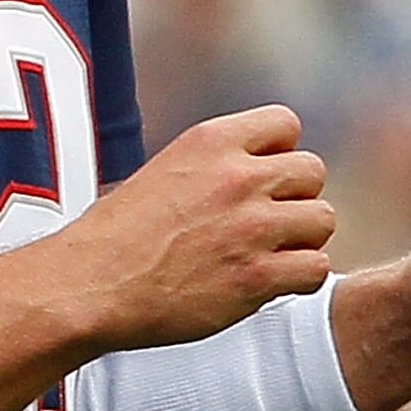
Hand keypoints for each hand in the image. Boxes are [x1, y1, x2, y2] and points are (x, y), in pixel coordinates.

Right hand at [55, 105, 335, 354]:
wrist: (88, 286)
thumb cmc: (116, 237)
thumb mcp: (165, 172)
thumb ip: (217, 164)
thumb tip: (261, 173)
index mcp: (209, 142)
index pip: (286, 124)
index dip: (278, 154)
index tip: (255, 182)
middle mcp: (236, 177)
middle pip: (312, 171)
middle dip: (294, 198)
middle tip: (262, 224)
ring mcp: (251, 227)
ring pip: (322, 220)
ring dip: (300, 240)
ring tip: (264, 255)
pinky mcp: (257, 277)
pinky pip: (316, 269)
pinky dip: (298, 279)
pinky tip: (265, 284)